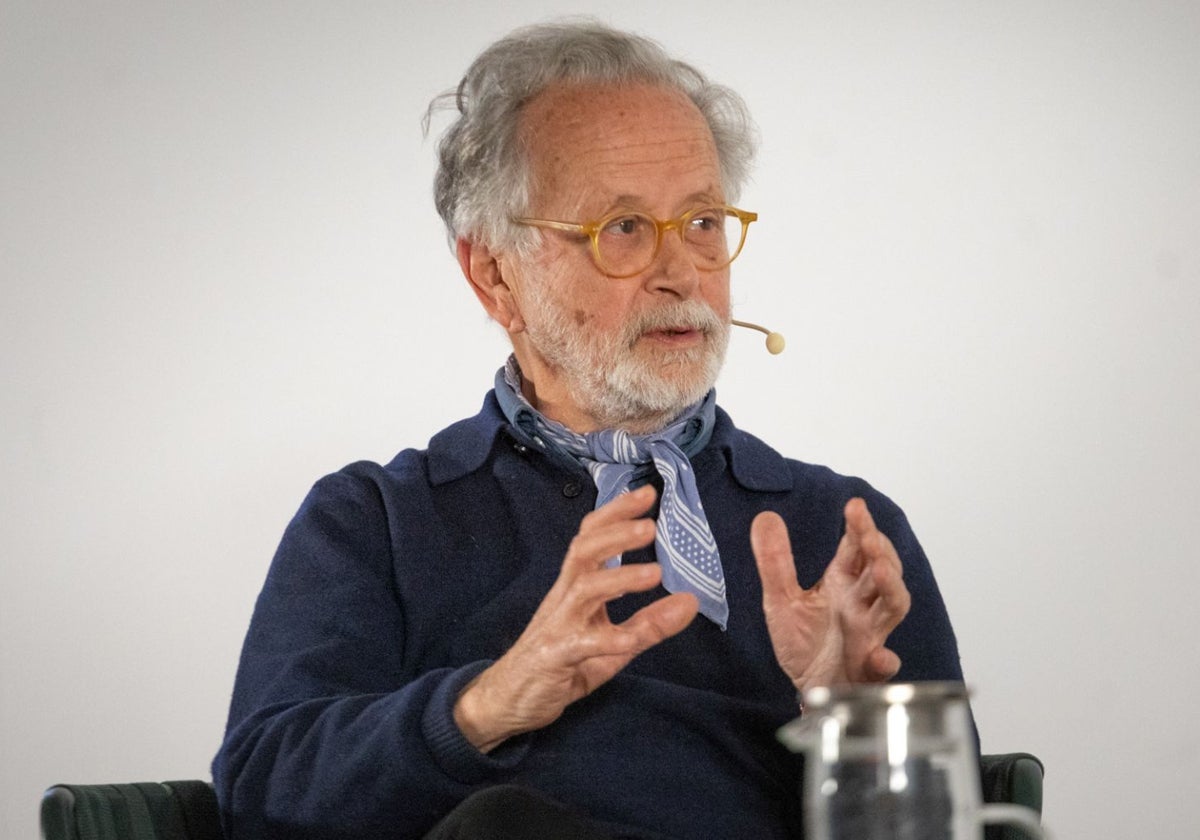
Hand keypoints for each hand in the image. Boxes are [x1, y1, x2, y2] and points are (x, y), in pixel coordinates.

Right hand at [454, 485, 698, 751]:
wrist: (507, 699)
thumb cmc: (561, 664)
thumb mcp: (613, 644)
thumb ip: (649, 624)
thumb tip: (690, 600)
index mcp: (575, 586)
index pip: (592, 537)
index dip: (617, 512)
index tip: (648, 493)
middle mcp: (564, 596)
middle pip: (584, 550)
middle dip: (617, 532)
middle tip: (652, 524)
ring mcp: (558, 624)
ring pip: (584, 588)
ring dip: (620, 577)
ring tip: (654, 572)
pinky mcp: (556, 655)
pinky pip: (583, 643)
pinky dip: (610, 637)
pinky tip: (632, 638)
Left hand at [750, 498, 910, 693]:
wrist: (808, 685)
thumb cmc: (804, 642)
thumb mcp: (781, 598)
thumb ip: (774, 561)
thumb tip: (765, 516)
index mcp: (842, 583)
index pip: (856, 548)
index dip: (860, 527)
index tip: (855, 506)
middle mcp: (861, 603)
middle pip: (882, 571)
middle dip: (880, 551)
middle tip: (868, 537)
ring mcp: (869, 633)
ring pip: (893, 606)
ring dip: (892, 588)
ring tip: (881, 570)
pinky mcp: (868, 668)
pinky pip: (883, 664)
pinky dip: (885, 661)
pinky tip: (880, 656)